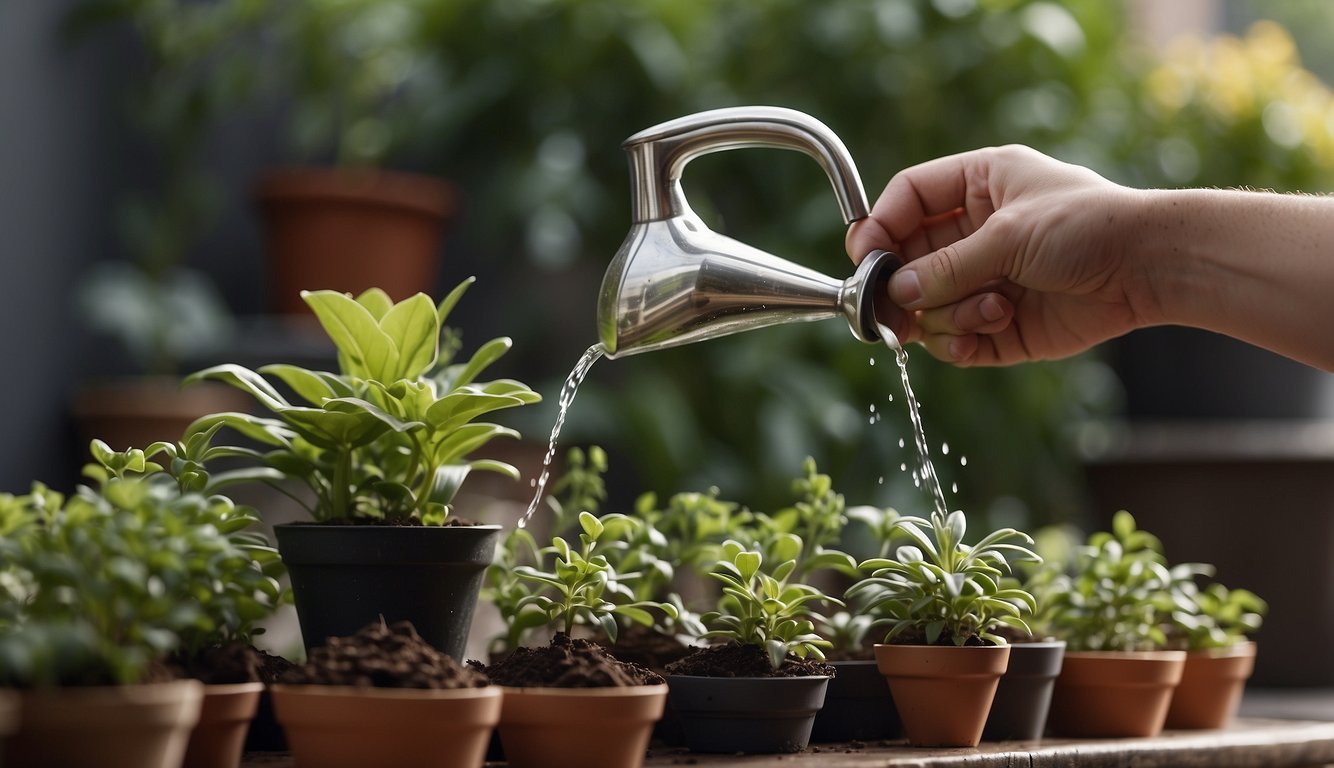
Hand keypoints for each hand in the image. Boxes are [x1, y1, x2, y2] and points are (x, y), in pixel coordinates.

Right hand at [848, 145, 1148, 365]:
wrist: (1148, 269)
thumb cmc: (1088, 226)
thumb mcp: (1009, 235)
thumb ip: (948, 265)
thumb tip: (898, 292)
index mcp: (976, 187)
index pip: (906, 200)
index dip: (879, 227)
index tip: (865, 258)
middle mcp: (973, 232)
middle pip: (905, 261)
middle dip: (900, 288)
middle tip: (890, 312)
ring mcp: (983, 280)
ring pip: (926, 307)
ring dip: (948, 314)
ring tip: (991, 309)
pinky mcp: (998, 325)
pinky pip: (953, 341)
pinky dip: (960, 342)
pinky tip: (991, 328)